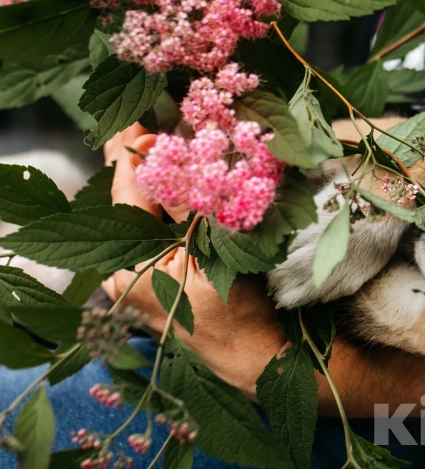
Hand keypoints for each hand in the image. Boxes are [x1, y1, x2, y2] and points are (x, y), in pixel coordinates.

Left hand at [101, 125, 285, 396]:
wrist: (256, 356)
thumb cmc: (237, 310)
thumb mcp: (215, 246)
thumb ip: (189, 200)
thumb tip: (170, 150)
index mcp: (128, 262)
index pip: (127, 189)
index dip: (135, 147)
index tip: (143, 113)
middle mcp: (124, 267)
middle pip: (130, 196)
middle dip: (143, 156)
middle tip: (155, 116)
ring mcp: (142, 272)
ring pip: (146, 209)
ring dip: (162, 174)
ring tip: (173, 137)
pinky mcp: (162, 273)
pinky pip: (161, 225)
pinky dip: (175, 199)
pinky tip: (190, 176)